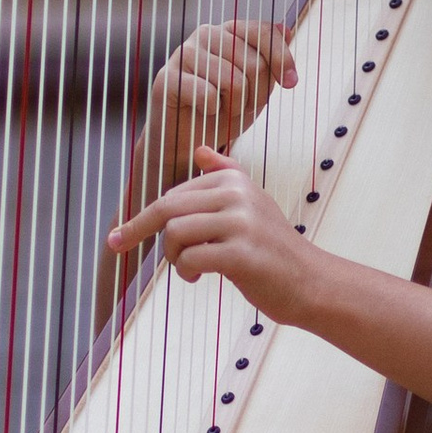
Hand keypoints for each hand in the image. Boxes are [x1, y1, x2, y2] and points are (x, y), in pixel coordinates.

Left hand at [106, 145, 315, 319]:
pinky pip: (191, 258)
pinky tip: (199, 277)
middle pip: (167, 208)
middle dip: (141, 231)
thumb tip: (200, 150)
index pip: (173, 194)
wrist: (311, 282)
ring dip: (173, 257)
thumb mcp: (253, 203)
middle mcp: (238, 195)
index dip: (144, 218)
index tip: (120, 237)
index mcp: (234, 180)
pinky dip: (187, 271)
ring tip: (189, 269)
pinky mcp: (242, 253)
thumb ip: (226, 174)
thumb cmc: (273, 248)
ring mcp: (241, 223)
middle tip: (125, 248)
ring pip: (175, 233)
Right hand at [126, 17, 295, 208]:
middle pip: (253, 62)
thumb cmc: (222, 111)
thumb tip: (286, 29)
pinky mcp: (168, 77)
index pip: (263, 32)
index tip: (290, 84)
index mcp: (229, 31)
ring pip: (233, 80)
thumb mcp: (256, 88)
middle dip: (256, 94)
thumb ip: (269, 61)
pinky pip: (207, 95)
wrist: (186, 139)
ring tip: (223, 109)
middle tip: (241, 106)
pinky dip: (213, 110)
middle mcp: (206, 34)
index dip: (282, 58)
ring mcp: (185, 53)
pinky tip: (204, 111)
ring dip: (235, 105)